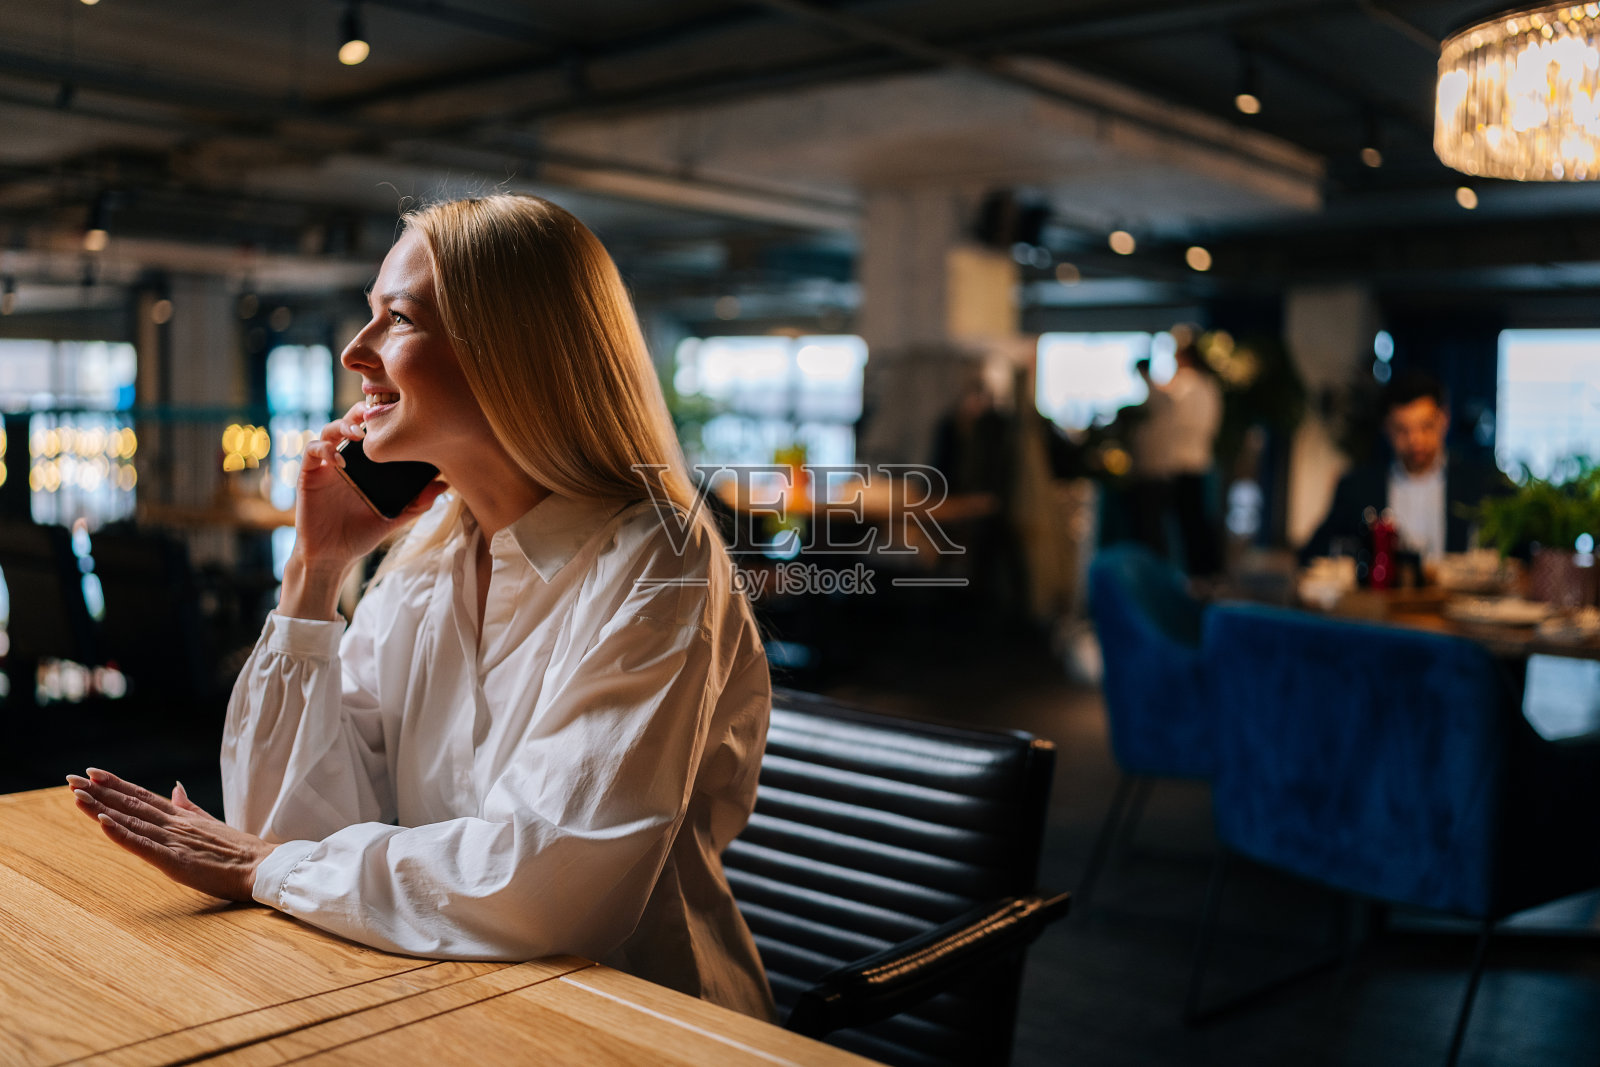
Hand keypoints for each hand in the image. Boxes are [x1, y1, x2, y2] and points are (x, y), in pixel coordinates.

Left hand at [66, 769, 275, 901]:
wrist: (262, 866)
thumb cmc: (240, 850)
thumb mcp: (212, 822)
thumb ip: (189, 806)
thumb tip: (174, 787)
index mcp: (182, 817)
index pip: (143, 796)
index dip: (117, 784)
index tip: (93, 772)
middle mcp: (174, 824)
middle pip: (131, 804)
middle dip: (99, 791)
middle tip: (71, 778)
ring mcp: (173, 840)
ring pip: (131, 820)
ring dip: (102, 807)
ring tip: (77, 795)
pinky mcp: (174, 860)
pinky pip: (143, 845)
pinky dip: (122, 833)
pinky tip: (104, 822)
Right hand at [281, 403, 446, 619]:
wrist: (333, 556)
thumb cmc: (362, 534)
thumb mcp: (394, 516)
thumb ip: (417, 502)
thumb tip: (444, 485)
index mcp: (365, 464)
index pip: (372, 431)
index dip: (380, 417)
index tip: (397, 411)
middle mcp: (345, 459)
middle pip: (350, 422)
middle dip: (360, 412)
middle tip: (374, 413)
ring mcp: (326, 465)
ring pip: (329, 430)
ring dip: (342, 426)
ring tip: (358, 434)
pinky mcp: (309, 474)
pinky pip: (311, 451)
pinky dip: (324, 449)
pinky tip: (340, 460)